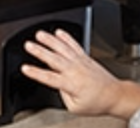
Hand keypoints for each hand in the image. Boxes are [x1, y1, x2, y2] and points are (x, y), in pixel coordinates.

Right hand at [21, 29, 139, 118]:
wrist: (114, 95)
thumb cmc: (97, 103)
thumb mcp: (75, 107)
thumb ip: (63, 95)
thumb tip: (57, 85)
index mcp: (71, 84)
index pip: (49, 78)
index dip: (36, 73)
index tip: (25, 68)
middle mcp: (75, 70)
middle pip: (54, 59)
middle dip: (40, 51)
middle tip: (28, 45)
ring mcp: (81, 62)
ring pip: (63, 48)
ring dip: (50, 40)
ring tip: (40, 34)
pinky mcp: (86, 57)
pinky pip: (75, 45)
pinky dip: (67, 37)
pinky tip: (59, 32)